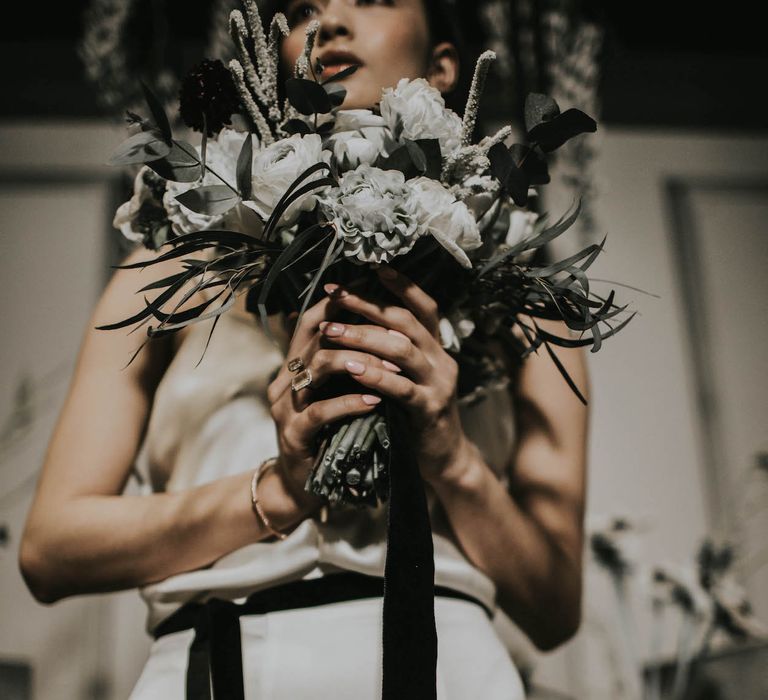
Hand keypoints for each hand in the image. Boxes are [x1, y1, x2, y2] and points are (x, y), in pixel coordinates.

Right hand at [266, 294, 400, 511]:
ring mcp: (285, 407)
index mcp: (294, 366)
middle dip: (357, 332)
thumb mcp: (335, 392)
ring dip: (356, 363)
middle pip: (316, 338)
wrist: (302, 484)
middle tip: (394, 335)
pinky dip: (349, 402)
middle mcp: (285, 380)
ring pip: (316, 368)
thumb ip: (346, 363)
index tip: (370, 293)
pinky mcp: (293, 434)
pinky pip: (320, 411)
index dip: (338, 304)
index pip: (311, 321)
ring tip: (389, 367)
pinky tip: (374, 400)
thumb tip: (375, 327)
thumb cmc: (327, 432)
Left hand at [320, 265, 470, 483]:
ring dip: (362, 337)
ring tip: (331, 331)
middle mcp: (441, 360)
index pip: (424, 307)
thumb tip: (354, 323)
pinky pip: (401, 387)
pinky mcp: (430, 410)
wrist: (443, 459)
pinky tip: (352, 369)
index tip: (374, 267)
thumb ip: (390, 354)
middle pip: (406, 322)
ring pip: (401, 349)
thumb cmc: (415, 416)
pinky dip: (375, 376)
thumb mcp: (407, 378)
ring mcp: (439, 384)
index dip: (402, 286)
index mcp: (435, 349)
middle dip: (368, 305)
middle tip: (336, 296)